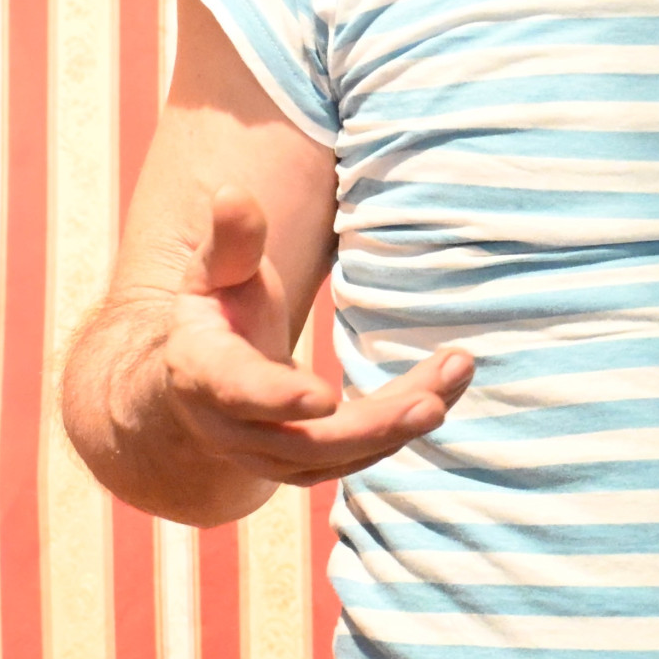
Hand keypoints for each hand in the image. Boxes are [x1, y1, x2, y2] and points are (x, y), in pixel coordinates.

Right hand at [124, 186, 471, 489]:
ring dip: (402, 423)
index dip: (279, 398)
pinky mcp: (306, 466)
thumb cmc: (218, 311)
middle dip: (373, 425)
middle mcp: (233, 429)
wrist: (202, 382)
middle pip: (306, 441)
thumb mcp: (215, 271)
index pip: (240, 390)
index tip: (325, 397)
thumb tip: (232, 193)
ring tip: (456, 373)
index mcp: (204, 373)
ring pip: (341, 454)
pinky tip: (445, 389)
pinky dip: (403, 428)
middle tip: (432, 402)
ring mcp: (270, 457)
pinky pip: (359, 456)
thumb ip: (231, 241)